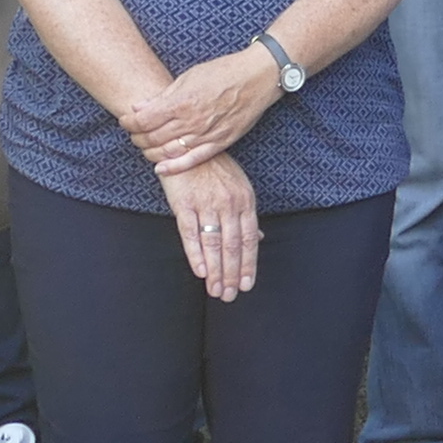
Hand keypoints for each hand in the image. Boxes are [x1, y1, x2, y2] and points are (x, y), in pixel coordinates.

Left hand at [118, 45, 279, 178]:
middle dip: (137, 137)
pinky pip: (192, 160)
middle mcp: (191, 121)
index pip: (143, 120)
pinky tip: (160, 169)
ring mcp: (206, 134)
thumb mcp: (188, 77)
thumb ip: (163, 95)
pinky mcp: (219, 143)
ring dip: (151, 152)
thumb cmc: (222, 72)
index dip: (129, 123)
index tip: (125, 121)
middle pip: (152, 138)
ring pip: (168, 152)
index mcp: (181, 102)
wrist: (256, 78)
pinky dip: (174, 167)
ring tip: (145, 147)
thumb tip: (139, 108)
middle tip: (134, 134)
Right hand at [166, 151, 264, 302]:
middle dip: (231, 275)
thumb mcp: (238, 187)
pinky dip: (196, 254)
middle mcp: (229, 204)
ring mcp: (207, 203)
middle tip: (228, 296)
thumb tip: (259, 238)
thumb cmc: (215, 168)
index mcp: (245, 201)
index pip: (248, 240)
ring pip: (213, 244)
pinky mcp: (184, 203)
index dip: (248, 265)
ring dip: (215, 271)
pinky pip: (190, 233)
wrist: (186, 146)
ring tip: (215, 291)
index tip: (245, 286)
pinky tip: (200, 272)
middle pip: (232, 246)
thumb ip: (246, 215)